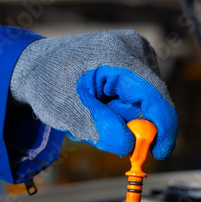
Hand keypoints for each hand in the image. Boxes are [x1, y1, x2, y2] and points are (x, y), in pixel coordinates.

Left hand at [9, 30, 177, 159]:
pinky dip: (121, 110)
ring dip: (122, 118)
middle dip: (128, 124)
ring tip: (92, 110)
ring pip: (144, 104)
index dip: (162, 127)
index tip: (159, 154)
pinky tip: (100, 103)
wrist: (38, 65)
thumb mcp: (67, 112)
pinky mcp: (137, 63)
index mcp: (118, 54)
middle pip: (150, 102)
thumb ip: (100, 129)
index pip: (154, 94)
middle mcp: (135, 48)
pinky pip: (139, 98)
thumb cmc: (48, 84)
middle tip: (94, 124)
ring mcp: (138, 53)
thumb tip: (131, 146)